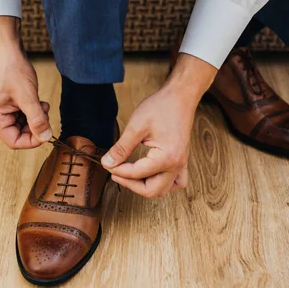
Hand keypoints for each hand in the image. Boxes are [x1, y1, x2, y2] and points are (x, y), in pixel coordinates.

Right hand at [0, 16, 52, 148]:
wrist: (4, 47)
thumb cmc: (11, 68)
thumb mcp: (28, 96)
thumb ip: (37, 118)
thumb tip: (46, 137)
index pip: (15, 142)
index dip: (33, 140)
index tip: (47, 131)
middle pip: (18, 133)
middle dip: (35, 125)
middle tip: (45, 111)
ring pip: (21, 123)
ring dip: (35, 117)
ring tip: (42, 103)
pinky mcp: (5, 102)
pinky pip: (20, 114)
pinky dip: (31, 110)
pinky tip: (37, 99)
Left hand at [101, 54, 216, 197]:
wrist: (180, 96)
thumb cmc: (161, 107)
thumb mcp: (136, 126)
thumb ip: (121, 147)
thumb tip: (108, 162)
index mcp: (167, 157)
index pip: (137, 173)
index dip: (118, 170)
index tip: (107, 163)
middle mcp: (177, 164)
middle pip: (151, 190)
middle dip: (130, 184)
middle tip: (115, 172)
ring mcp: (181, 164)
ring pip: (164, 190)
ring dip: (145, 187)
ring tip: (130, 175)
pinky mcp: (182, 160)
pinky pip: (176, 182)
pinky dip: (163, 184)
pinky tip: (151, 175)